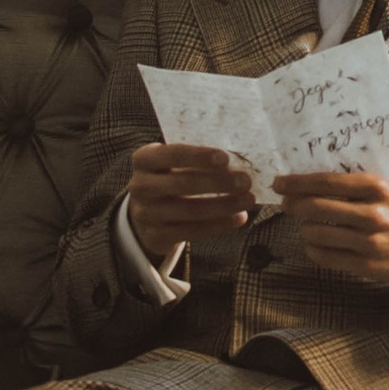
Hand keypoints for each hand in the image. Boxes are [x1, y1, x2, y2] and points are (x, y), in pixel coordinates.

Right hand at [126, 141, 256, 259]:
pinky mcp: (156, 236)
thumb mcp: (174, 163)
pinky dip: (219, 225)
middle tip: (246, 181)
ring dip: (224, 206)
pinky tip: (238, 218)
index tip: (226, 159)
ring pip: (190, 210)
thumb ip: (198, 159)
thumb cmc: (171, 176)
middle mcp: (140, 186)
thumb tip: (240, 161)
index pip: (173, 154)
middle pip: (183, 183)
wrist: (147, 211)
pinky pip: (192, 231)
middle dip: (218, 182)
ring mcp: (145, 213)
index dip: (199, 156)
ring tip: (248, 200)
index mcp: (144, 159)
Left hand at [275, 171, 388, 286]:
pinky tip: (315, 242)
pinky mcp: (364, 265)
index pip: (327, 183)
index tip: (280, 183)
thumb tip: (304, 181)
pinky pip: (323, 256)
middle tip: (286, 203)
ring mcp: (369, 242)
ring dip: (304, 227)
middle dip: (294, 204)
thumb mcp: (380, 190)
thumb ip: (350, 184)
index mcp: (376, 188)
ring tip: (307, 225)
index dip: (298, 183)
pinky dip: (312, 248)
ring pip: (316, 233)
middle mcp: (373, 214)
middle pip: (317, 207)